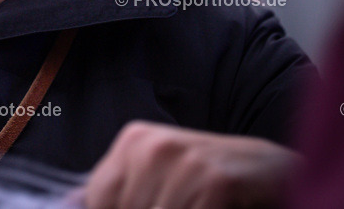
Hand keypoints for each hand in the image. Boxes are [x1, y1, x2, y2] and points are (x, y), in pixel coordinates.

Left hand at [81, 121, 298, 208]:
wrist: (271, 170)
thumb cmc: (208, 179)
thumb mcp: (158, 175)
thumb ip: (120, 191)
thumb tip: (73, 204)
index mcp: (134, 141)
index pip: (98, 197)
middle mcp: (153, 145)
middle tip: (182, 205)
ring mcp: (184, 161)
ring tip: (196, 206)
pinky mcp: (214, 181)